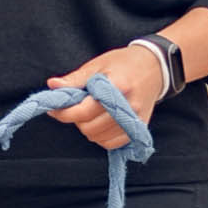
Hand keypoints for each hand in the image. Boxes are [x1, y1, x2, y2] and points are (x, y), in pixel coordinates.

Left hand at [46, 42, 168, 149]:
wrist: (155, 67)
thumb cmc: (124, 63)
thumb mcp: (98, 65)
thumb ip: (75, 79)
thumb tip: (52, 86)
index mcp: (116, 87)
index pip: (83, 111)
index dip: (64, 113)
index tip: (54, 109)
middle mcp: (127, 106)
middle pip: (90, 128)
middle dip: (76, 120)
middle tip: (76, 108)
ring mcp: (135, 119)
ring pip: (99, 138)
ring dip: (88, 129)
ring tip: (89, 114)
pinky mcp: (139, 127)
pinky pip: (113, 144)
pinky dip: (102, 137)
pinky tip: (100, 124)